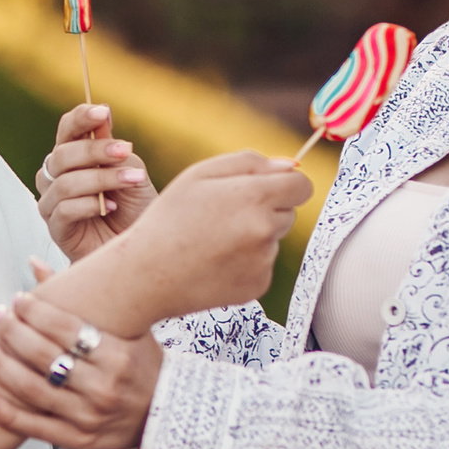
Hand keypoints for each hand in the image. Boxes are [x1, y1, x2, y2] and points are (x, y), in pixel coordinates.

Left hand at [0, 290, 161, 448]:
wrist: (169, 418)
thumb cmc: (145, 366)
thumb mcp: (128, 330)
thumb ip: (83, 299)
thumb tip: (33, 262)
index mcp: (117, 356)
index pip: (66, 328)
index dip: (36, 311)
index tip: (17, 299)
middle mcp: (102, 387)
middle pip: (44, 355)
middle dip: (13, 332)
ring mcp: (89, 417)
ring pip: (32, 389)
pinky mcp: (78, 440)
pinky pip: (33, 427)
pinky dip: (4, 413)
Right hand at [36, 104, 155, 260]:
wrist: (142, 248)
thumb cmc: (136, 210)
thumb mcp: (132, 172)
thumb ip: (115, 149)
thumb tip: (103, 115)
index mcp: (74, 158)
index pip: (67, 130)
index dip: (81, 119)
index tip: (103, 111)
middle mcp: (57, 178)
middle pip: (62, 154)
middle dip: (95, 150)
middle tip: (125, 151)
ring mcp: (53, 204)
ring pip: (64, 183)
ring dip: (100, 179)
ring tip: (130, 181)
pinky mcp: (56, 229)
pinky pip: (63, 210)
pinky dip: (89, 205)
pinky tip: (110, 207)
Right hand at [112, 151, 312, 318]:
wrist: (146, 274)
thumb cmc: (169, 219)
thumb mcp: (198, 175)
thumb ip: (248, 162)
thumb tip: (291, 167)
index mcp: (253, 196)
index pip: (301, 187)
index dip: (286, 184)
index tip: (270, 189)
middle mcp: (264, 229)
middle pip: (288, 213)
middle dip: (265, 210)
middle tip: (223, 217)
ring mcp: (263, 261)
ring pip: (273, 239)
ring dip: (254, 237)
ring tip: (213, 242)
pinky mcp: (258, 285)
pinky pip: (263, 265)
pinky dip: (246, 262)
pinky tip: (215, 262)